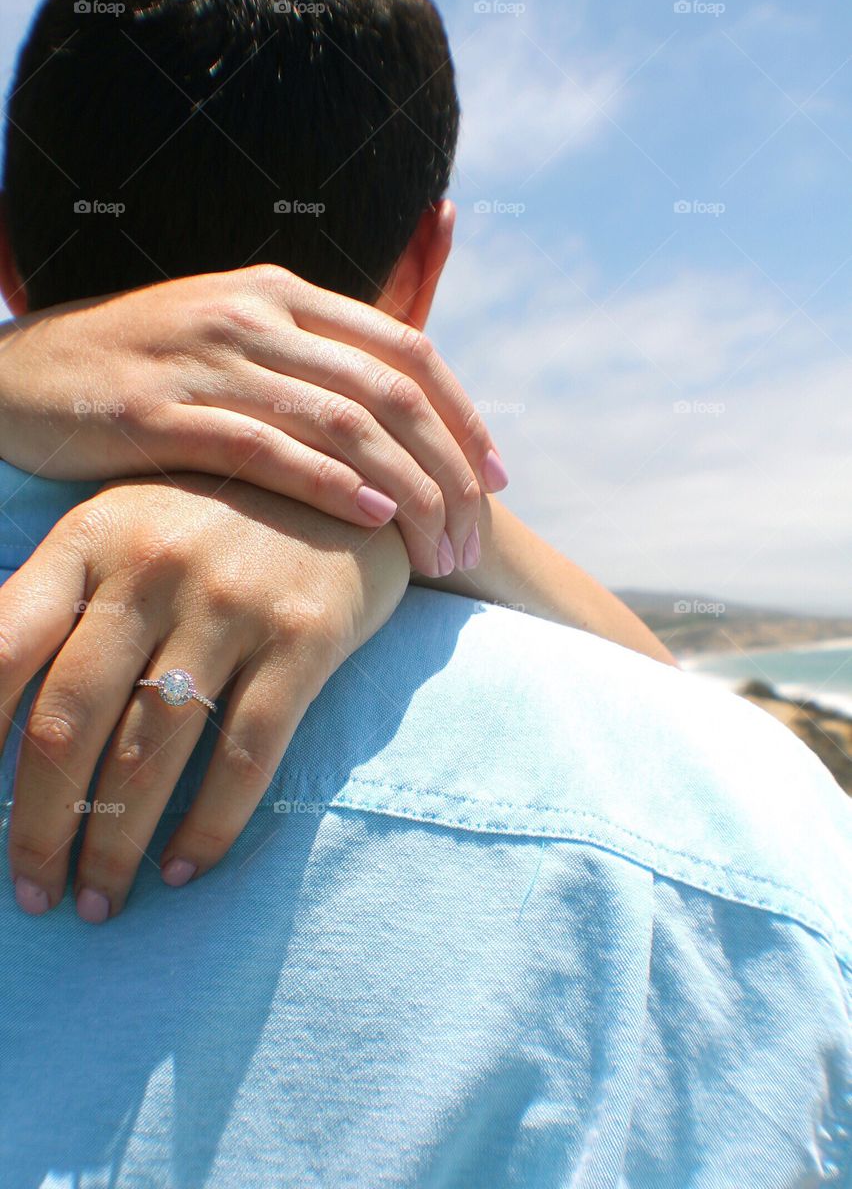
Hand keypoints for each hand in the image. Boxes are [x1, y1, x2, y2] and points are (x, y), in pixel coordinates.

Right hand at [0, 264, 506, 575]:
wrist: (20, 374)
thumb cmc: (141, 368)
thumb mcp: (231, 339)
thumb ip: (308, 361)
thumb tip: (390, 415)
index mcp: (283, 293)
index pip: (409, 350)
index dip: (465, 416)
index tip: (497, 477)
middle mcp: (257, 316)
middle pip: (392, 391)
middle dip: (449, 468)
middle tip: (474, 533)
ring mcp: (210, 360)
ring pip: (344, 423)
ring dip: (406, 491)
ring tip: (437, 548)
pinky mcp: (162, 412)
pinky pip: (267, 448)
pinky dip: (329, 485)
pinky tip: (371, 520)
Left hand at [0, 475, 409, 921]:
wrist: (349, 486)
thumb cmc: (214, 521)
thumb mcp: (128, 528)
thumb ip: (63, 600)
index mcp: (92, 537)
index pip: (4, 649)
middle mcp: (154, 566)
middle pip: (72, 720)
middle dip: (41, 827)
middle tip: (33, 894)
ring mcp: (232, 601)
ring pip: (153, 750)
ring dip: (116, 845)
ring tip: (99, 901)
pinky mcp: (304, 637)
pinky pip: (246, 753)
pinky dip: (210, 825)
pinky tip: (185, 868)